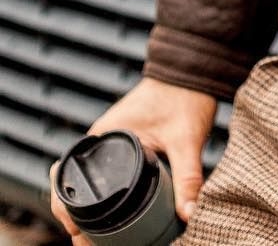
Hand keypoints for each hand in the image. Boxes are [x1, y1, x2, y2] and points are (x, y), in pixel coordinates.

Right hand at [49, 77, 216, 243]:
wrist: (192, 69)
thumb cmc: (185, 95)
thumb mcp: (187, 139)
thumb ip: (188, 177)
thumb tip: (189, 214)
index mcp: (103, 137)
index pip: (68, 178)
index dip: (66, 212)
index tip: (77, 236)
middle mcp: (101, 141)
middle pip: (75, 185)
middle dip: (77, 218)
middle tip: (89, 244)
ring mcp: (110, 143)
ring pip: (89, 182)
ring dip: (89, 209)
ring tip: (98, 238)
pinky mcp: (123, 145)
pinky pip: (104, 175)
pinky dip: (104, 196)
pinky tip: (114, 217)